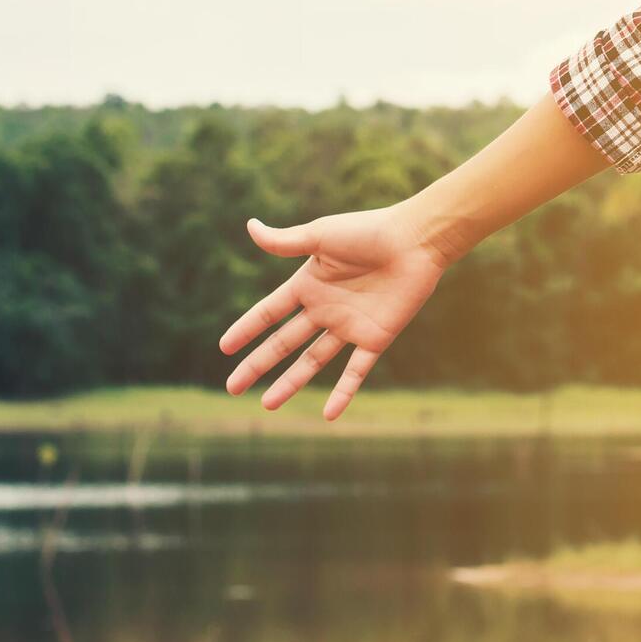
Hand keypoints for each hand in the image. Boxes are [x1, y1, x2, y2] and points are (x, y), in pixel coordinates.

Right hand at [216, 205, 448, 420]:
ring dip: (290, 383)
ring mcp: (349, 326)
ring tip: (267, 404)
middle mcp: (325, 308)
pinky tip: (329, 415)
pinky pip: (356, 371)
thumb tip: (250, 226)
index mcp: (309, 284)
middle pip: (284, 342)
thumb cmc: (369, 231)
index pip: (269, 312)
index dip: (247, 330)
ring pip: (313, 361)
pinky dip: (344, 393)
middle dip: (257, 365)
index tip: (224, 348)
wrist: (417, 240)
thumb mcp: (321, 235)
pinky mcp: (376, 338)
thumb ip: (286, 242)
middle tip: (232, 387)